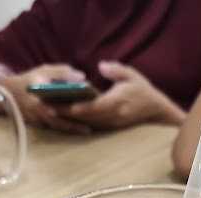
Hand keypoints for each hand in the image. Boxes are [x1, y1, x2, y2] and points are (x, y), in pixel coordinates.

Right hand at [0, 64, 92, 133]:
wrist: (8, 93)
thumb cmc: (30, 79)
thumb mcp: (45, 71)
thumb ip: (63, 73)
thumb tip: (82, 78)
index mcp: (41, 97)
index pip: (61, 104)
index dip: (75, 108)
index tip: (87, 108)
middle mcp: (40, 112)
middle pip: (61, 120)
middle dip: (76, 123)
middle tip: (92, 126)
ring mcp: (39, 121)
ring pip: (58, 126)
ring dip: (72, 128)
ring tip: (88, 130)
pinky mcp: (40, 126)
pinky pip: (55, 128)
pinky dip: (66, 128)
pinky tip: (78, 128)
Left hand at [60, 61, 185, 129]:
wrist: (154, 110)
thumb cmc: (142, 90)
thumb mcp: (132, 74)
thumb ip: (116, 70)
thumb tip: (101, 66)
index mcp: (116, 102)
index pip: (94, 106)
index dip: (78, 107)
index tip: (62, 104)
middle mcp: (112, 116)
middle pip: (85, 117)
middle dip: (66, 113)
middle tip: (46, 107)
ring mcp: (110, 124)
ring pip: (85, 123)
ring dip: (68, 119)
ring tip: (50, 111)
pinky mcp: (109, 128)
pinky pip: (90, 126)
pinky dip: (76, 123)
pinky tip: (63, 117)